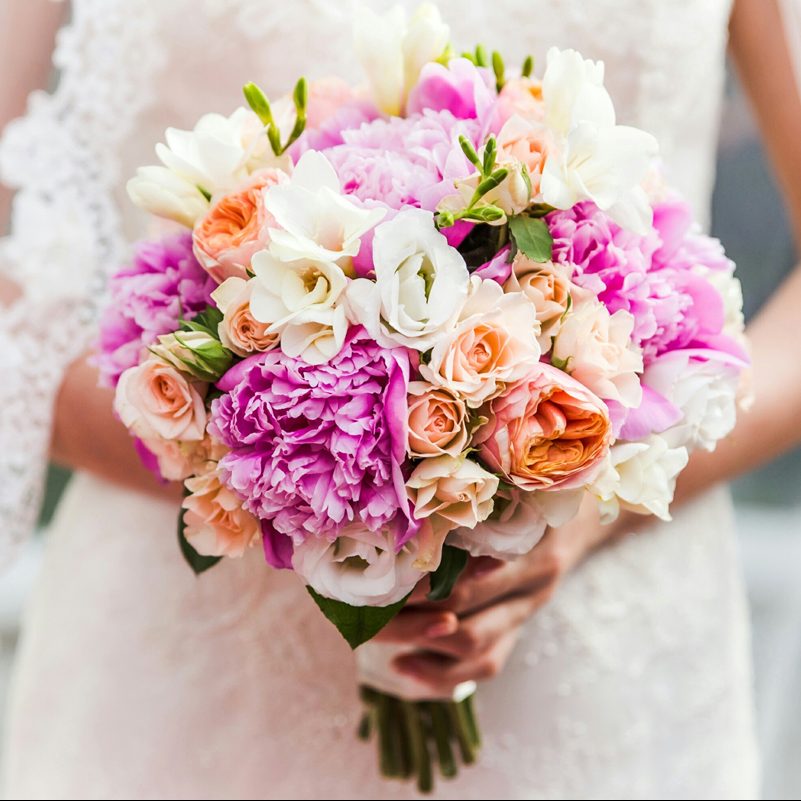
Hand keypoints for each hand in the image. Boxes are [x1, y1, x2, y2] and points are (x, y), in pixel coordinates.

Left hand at [376, 499, 626, 696]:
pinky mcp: (518, 632)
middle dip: (409, 622)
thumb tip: (406, 506)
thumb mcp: (513, 486)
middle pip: (464, 623)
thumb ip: (473, 500)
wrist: (582, 517)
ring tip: (375, 636)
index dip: (419, 590)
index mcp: (532, 549)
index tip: (380, 582)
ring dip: (421, 647)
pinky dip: (442, 674)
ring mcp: (526, 614)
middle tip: (365, 610)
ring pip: (475, 652)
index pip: (467, 585)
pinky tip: (402, 665)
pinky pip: (485, 666)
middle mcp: (532, 588)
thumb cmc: (537, 490)